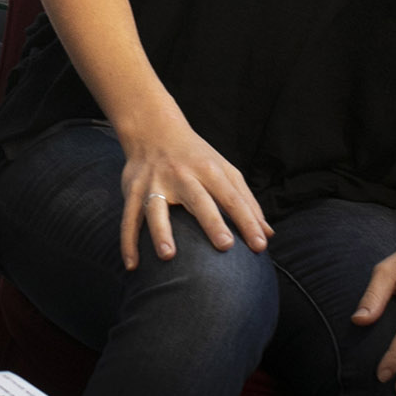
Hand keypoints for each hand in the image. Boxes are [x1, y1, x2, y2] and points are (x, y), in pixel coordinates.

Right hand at [115, 113, 269, 269]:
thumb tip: (267, 234)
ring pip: (156, 207)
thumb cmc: (195, 156)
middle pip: (198, 199)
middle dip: (211, 222)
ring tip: (167, 255)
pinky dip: (128, 242)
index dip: (247, 220)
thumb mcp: (224, 170)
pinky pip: (128, 218)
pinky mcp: (133, 190)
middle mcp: (182, 175)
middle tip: (224, 246)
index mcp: (208, 170)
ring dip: (161, 231)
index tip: (260, 245)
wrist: (152, 129)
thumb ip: (246, 201)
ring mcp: (155, 182)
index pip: (231, 197)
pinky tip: (132, 266)